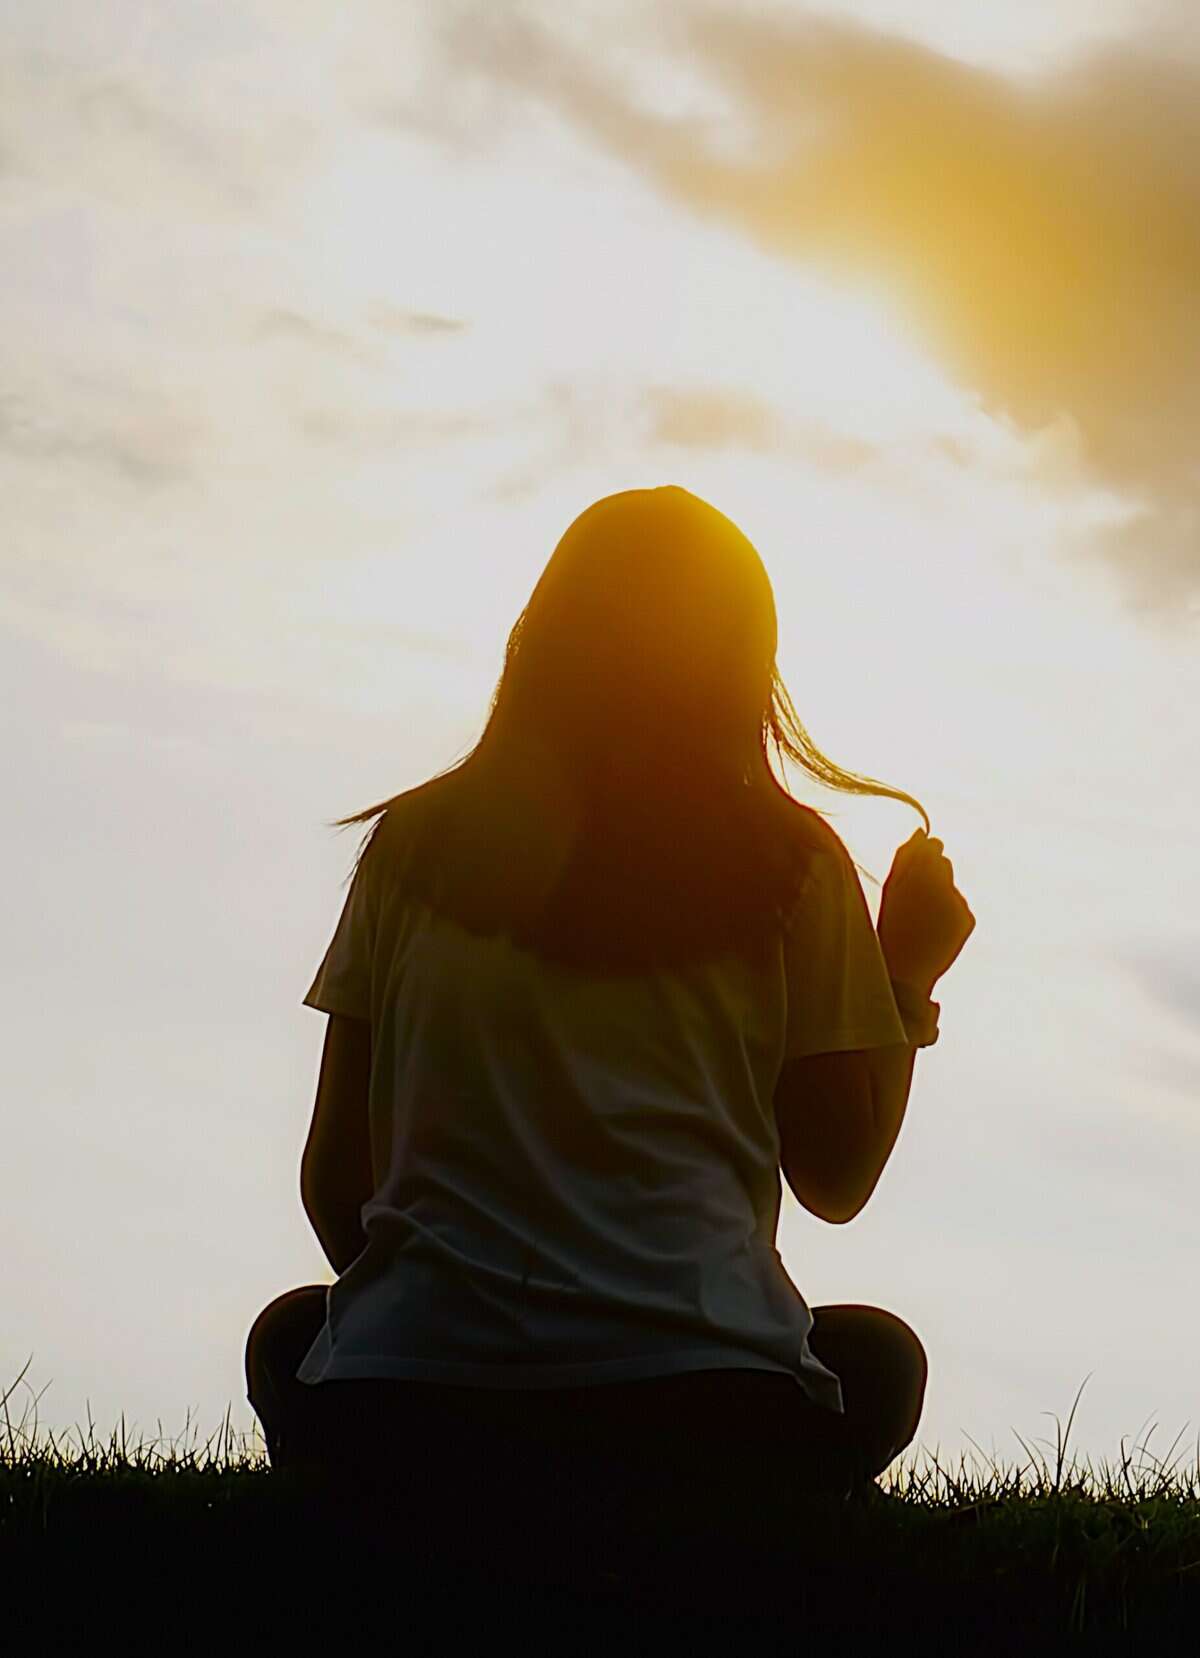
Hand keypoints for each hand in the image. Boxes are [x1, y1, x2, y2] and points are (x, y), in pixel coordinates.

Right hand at [876, 829, 975, 994]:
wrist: (906, 971)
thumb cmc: (891, 927)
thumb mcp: (891, 889)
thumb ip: (905, 857)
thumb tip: (922, 833)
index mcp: (918, 872)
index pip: (931, 847)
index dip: (923, 854)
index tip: (914, 868)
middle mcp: (941, 883)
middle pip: (944, 864)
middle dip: (932, 874)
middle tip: (914, 900)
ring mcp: (957, 901)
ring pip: (952, 886)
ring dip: (941, 893)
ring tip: (923, 918)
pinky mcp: (968, 917)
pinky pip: (960, 905)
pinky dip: (950, 912)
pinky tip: (935, 928)